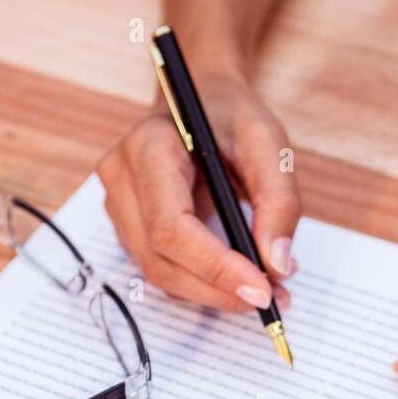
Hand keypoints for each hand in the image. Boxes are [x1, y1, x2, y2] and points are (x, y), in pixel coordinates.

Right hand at [96, 74, 299, 311]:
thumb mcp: (268, 142)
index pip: (170, 227)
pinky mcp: (130, 226)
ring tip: (268, 288)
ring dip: (214, 293)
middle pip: (161, 260)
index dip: (214, 267)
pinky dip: (204, 283)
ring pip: (160, 273)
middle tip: (275, 299)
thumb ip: (278, 201)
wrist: (200, 99)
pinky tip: (240, 278)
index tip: (261, 290)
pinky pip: (164, 269)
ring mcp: (119, 206)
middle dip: (219, 289)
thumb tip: (276, 264)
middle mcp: (122, 179)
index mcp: (149, 148)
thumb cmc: (231, 116)